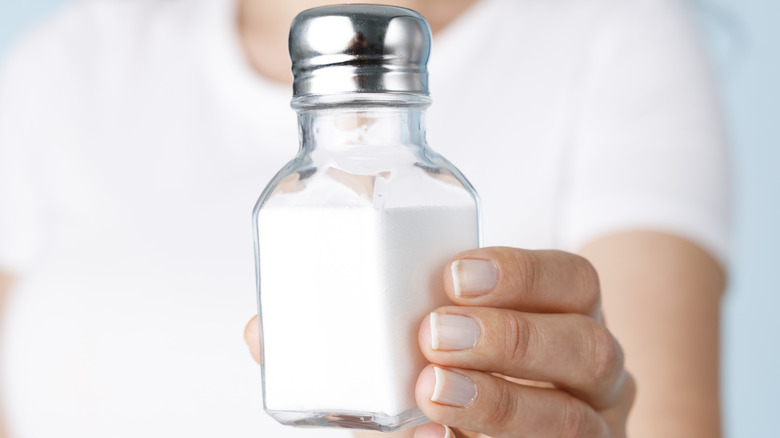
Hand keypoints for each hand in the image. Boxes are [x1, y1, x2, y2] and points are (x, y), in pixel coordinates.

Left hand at [413, 247, 634, 437]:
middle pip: (590, 348)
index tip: (456, 276)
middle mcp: (594, 375)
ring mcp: (592, 430)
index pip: (575, 281)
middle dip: (511, 337)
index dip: (522, 274)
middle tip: (438, 334)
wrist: (461, 426)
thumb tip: (404, 294)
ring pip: (573, 421)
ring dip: (498, 403)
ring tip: (435, 390)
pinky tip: (435, 434)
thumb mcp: (462, 333)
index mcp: (573, 319)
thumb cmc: (459, 370)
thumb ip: (447, 315)